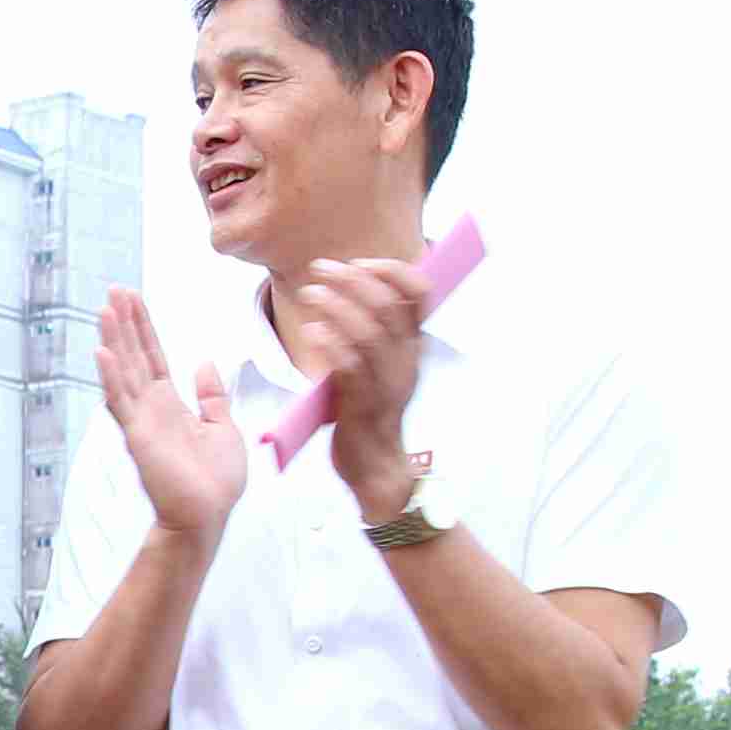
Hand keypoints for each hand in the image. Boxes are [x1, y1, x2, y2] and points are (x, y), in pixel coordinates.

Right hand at [96, 289, 246, 540]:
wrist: (209, 515)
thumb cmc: (217, 481)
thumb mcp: (225, 427)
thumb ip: (212, 396)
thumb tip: (204, 363)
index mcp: (171, 404)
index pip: (153, 356)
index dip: (143, 327)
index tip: (132, 298)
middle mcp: (152, 407)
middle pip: (134, 356)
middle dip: (125, 323)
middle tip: (114, 289)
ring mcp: (142, 420)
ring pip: (124, 372)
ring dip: (113, 340)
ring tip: (104, 310)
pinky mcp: (138, 436)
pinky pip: (121, 401)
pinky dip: (111, 377)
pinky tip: (102, 352)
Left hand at [287, 254, 434, 507]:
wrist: (376, 467)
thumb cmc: (369, 412)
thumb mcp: (378, 367)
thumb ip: (372, 335)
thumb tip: (353, 293)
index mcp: (411, 348)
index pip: (420, 296)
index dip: (393, 271)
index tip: (360, 262)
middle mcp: (404, 361)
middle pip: (388, 307)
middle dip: (353, 280)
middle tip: (322, 269)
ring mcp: (386, 383)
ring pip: (369, 332)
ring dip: (337, 306)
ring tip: (311, 293)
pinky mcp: (363, 405)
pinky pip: (351, 367)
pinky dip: (330, 344)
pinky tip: (312, 331)